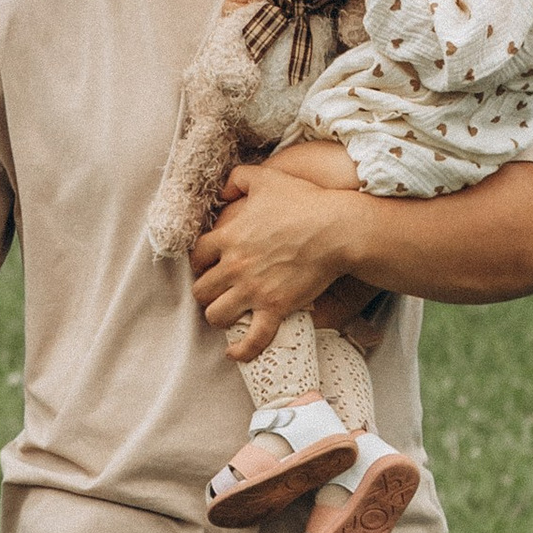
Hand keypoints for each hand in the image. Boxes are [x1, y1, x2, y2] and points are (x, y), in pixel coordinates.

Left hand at [192, 160, 357, 357]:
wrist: (336, 229)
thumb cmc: (305, 202)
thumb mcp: (266, 178)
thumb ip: (238, 178)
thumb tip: (222, 190)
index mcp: (228, 238)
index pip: (196, 256)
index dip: (200, 263)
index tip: (210, 266)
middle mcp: (235, 266)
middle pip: (201, 290)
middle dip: (207, 293)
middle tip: (218, 292)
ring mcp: (253, 290)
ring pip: (216, 315)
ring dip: (219, 317)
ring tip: (227, 316)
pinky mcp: (275, 308)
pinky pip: (252, 338)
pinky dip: (242, 350)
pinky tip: (236, 354)